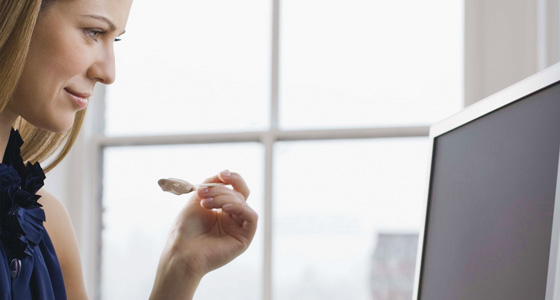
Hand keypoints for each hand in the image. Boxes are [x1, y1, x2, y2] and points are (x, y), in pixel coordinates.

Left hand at [150, 170, 257, 299]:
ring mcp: (239, 228)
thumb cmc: (185, 230)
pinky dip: (240, 208)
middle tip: (202, 194)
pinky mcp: (244, 238)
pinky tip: (225, 208)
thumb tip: (225, 174)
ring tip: (206, 204)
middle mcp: (232, 218)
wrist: (181, 253)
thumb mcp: (197, 199)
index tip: (222, 174)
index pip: (235, 189)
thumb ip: (212, 185)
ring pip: (243, 203)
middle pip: (239, 193)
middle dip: (221, 190)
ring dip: (225, 198)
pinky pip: (251, 217)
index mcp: (222, 210)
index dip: (232, 178)